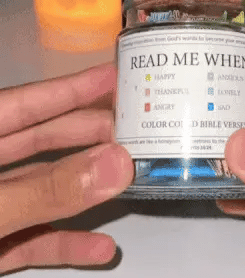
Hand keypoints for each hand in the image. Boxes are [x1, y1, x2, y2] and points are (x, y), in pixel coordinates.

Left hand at [0, 63, 132, 272]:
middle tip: (137, 127)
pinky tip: (102, 248)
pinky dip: (64, 243)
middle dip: (91, 135)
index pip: (27, 104)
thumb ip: (47, 190)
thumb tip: (118, 164)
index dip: (73, 88)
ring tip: (132, 176)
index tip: (116, 76)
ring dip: (87, 190)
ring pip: (44, 190)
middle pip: (43, 143)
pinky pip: (32, 239)